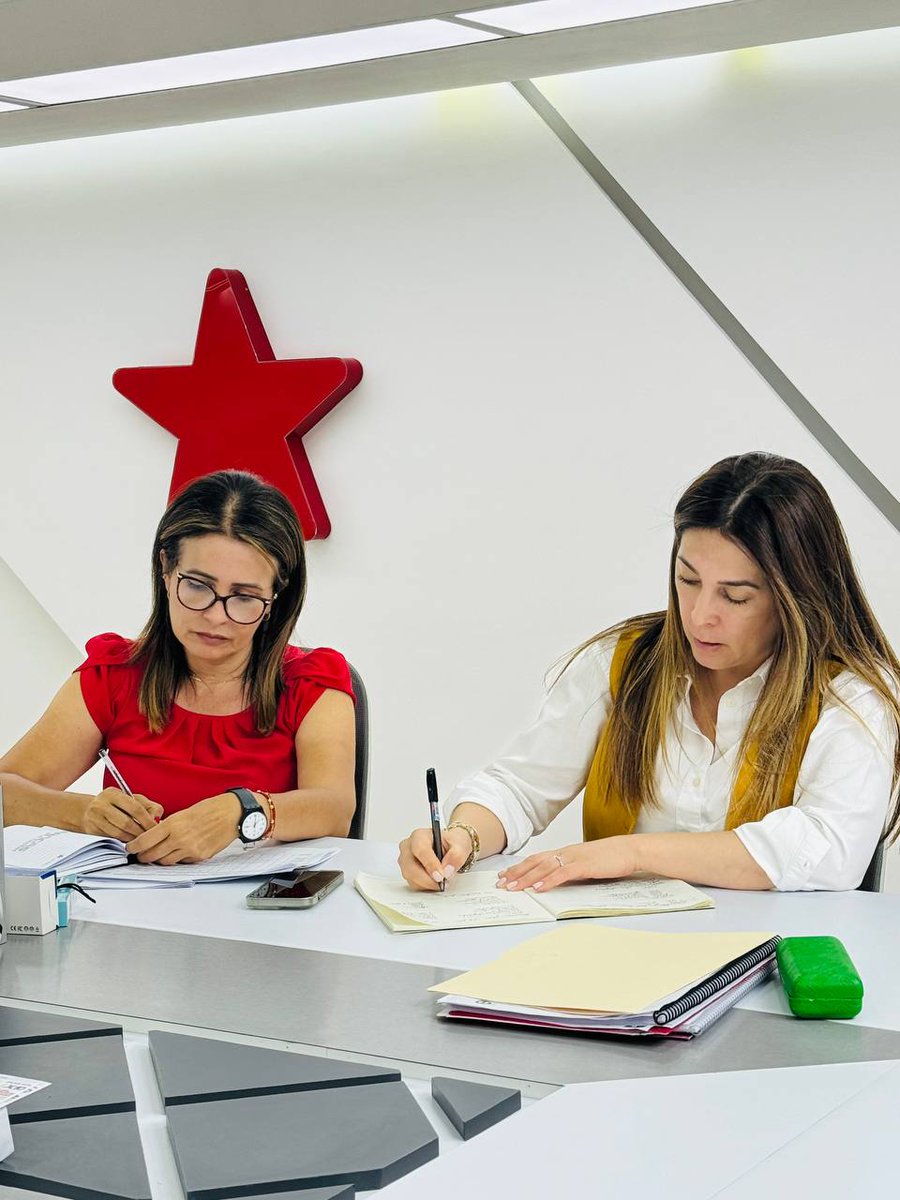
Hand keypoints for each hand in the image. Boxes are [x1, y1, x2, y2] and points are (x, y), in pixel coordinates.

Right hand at [83, 789, 163, 840]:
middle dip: (140, 832)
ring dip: (133, 838)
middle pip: (126, 822)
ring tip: (141, 840)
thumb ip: (148, 806)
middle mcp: (101, 804)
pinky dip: (123, 840)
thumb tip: (157, 818)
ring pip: (119, 833)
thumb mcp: (131, 799)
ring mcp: (94, 818)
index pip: (135, 808)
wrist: (87, 810)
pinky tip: (130, 841)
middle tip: (149, 837)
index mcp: (113, 793)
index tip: (155, 827)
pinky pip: (111, 838)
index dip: (147, 820)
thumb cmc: (115, 804)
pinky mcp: (91, 830)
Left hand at [126, 792, 240, 864]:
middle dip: (144, 857)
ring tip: (159, 854)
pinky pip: (183, 862)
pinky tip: (180, 851)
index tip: (130, 847)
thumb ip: (170, 826)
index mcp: (173, 824)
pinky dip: (178, 859)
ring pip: (166, 862)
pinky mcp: (200, 857)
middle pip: (152, 856)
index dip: (134, 846)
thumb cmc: (210, 809)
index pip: (145, 840)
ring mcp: (190, 850)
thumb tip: (157, 835)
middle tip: (141, 855)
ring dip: (160, 860)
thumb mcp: (184, 812)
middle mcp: (179, 838)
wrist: (232, 814)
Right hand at [398, 825, 474, 890]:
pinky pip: (413, 883)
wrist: (449, 848)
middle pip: (410, 867)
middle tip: (442, 883)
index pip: (421, 850)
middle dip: (428, 879)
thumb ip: (456, 856)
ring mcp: (404, 860)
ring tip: (442, 881)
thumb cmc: (451, 843)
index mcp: (419, 835)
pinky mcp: (406, 872)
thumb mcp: (460, 845)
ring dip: (427, 883)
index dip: (431, 865)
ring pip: (410, 877)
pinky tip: (435, 881)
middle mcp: (408, 846)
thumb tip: (447, 870)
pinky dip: (425, 886)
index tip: (441, 876)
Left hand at [496, 836, 637, 893]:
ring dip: (526, 878)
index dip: (519, 867)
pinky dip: (548, 881)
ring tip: (512, 887)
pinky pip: (562, 874)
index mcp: (565, 852)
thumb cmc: (610, 858)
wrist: (630, 850)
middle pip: (535, 862)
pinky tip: (537, 888)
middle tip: (500, 883)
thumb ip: (571, 869)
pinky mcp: (584, 865)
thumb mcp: (586, 863)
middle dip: (516, 873)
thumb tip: (557, 880)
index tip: (505, 875)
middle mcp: (565, 853)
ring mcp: (574, 858)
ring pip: (544, 868)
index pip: (537, 859)